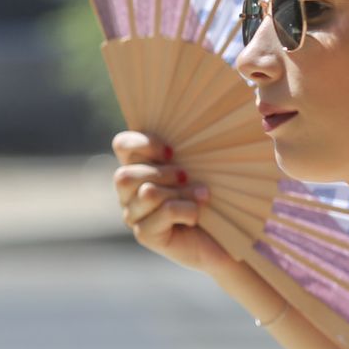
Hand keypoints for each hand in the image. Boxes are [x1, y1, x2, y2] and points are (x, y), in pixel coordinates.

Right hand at [112, 131, 233, 273]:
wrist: (225, 237)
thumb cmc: (215, 196)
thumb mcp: (204, 166)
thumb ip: (197, 146)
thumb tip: (226, 111)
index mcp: (139, 166)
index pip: (122, 145)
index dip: (142, 143)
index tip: (171, 151)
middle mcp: (129, 191)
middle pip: (125, 174)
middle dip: (163, 173)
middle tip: (187, 176)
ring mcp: (134, 214)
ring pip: (147, 193)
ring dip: (181, 192)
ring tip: (201, 196)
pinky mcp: (145, 235)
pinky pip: (163, 212)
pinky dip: (186, 210)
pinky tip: (196, 216)